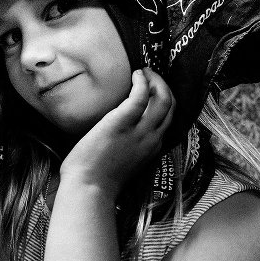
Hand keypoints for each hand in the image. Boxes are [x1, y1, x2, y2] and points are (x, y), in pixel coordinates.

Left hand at [59, 68, 174, 198]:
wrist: (89, 189)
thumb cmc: (96, 180)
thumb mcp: (123, 163)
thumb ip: (128, 148)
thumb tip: (119, 136)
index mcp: (152, 149)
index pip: (167, 121)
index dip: (163, 102)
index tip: (153, 90)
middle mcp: (152, 139)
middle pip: (170, 106)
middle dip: (164, 86)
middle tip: (151, 75)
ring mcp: (140, 131)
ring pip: (163, 99)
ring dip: (156, 80)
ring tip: (144, 72)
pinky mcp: (122, 122)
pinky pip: (140, 96)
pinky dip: (142, 81)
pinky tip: (136, 74)